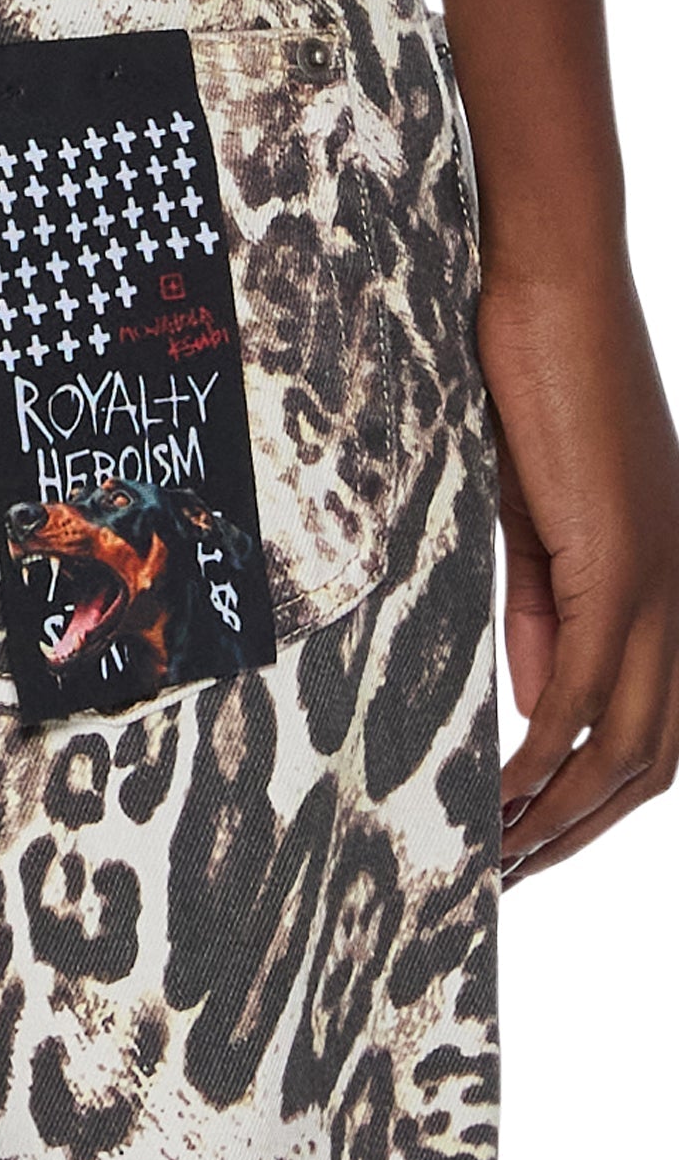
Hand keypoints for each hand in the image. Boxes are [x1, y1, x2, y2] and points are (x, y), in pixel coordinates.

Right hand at [479, 263, 678, 883]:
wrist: (549, 283)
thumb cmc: (536, 376)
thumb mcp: (537, 516)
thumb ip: (547, 606)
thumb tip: (539, 701)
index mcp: (670, 578)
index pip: (659, 722)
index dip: (604, 796)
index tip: (532, 836)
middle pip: (660, 757)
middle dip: (587, 831)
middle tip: (510, 876)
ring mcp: (663, 579)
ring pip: (633, 743)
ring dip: (565, 816)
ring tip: (498, 861)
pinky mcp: (620, 561)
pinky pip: (585, 690)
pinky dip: (543, 757)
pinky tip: (499, 794)